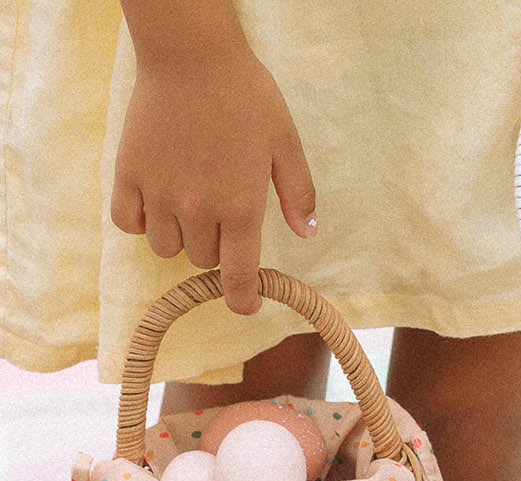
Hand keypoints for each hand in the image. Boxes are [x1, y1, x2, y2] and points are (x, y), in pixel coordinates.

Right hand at [110, 45, 316, 314]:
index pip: (237, 278)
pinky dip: (140, 221)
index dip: (242, 299)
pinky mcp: (128, 174)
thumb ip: (298, 194)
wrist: (190, 53)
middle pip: (203, 260)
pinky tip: (154, 202)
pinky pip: (128, 222)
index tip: (245, 302)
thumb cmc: (244, 95)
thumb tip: (307, 234)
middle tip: (220, 212)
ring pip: (166, 248)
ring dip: (179, 237)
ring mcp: (159, 193)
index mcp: (240, 207)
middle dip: (215, 247)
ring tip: (187, 204)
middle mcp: (197, 209)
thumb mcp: (285, 143)